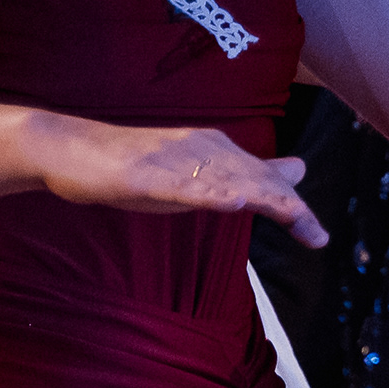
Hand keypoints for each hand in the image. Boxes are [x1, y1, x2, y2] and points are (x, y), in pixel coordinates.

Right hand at [29, 118, 327, 243]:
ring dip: (261, 196)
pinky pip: (182, 185)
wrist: (70, 149)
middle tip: (317, 237)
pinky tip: (231, 202)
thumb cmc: (129, 165)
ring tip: (292, 215)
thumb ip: (235, 174)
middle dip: (288, 207)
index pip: (263, 177)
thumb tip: (289, 170)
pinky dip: (208, 192)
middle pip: (253, 179)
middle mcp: (200, 149)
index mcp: (212, 149)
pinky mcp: (145, 174)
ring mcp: (173, 161)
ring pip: (225, 179)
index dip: (292, 205)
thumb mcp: (189, 172)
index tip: (318, 238)